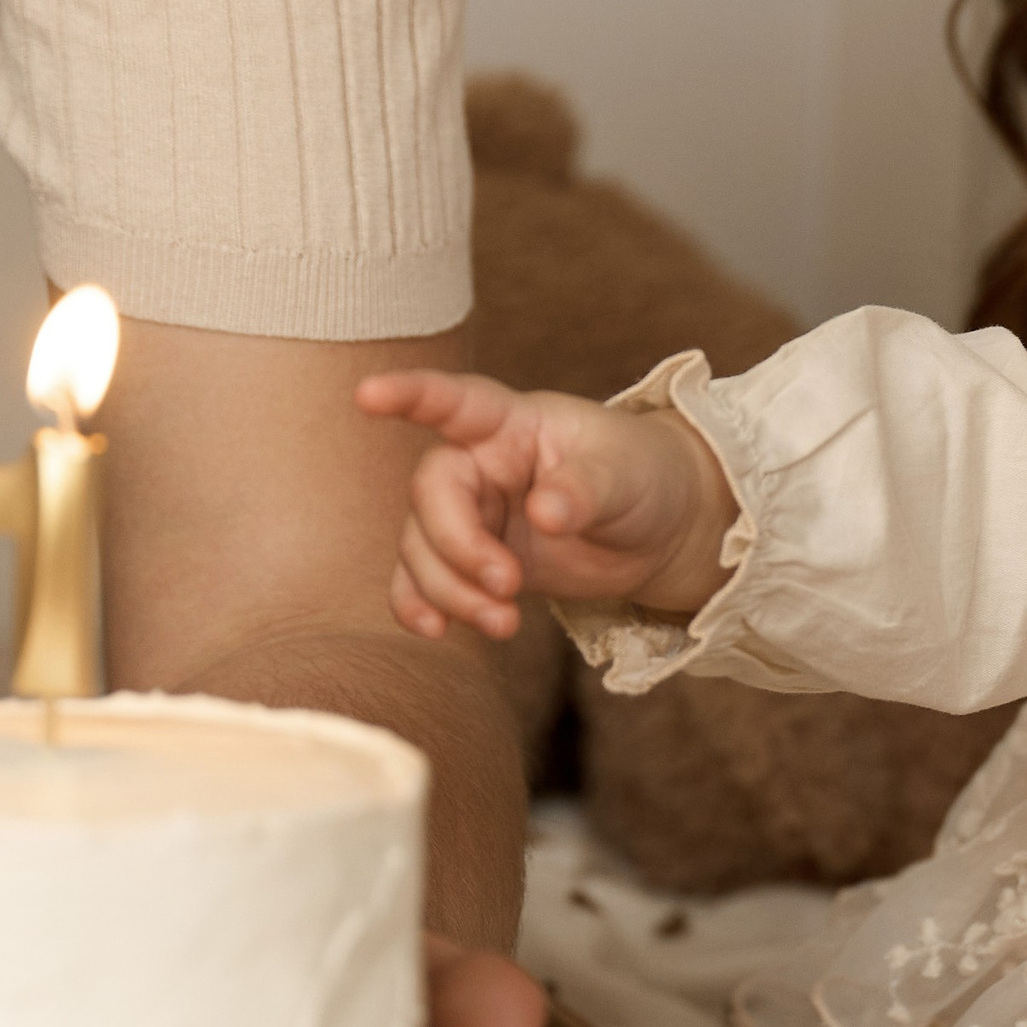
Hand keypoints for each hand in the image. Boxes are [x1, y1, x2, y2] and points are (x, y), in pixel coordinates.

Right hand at [356, 368, 737, 643]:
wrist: (658, 531)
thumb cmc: (643, 477)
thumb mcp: (627, 475)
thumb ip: (585, 489)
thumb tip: (542, 512)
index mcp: (513, 424)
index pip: (455, 402)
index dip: (410, 395)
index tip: (367, 395)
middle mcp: (479, 463)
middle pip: (431, 496)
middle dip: (458, 548)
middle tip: (510, 585)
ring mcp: (472, 514)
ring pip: (422, 549)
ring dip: (450, 591)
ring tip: (505, 624)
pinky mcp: (473, 562)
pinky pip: (423, 583)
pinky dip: (423, 607)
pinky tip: (439, 632)